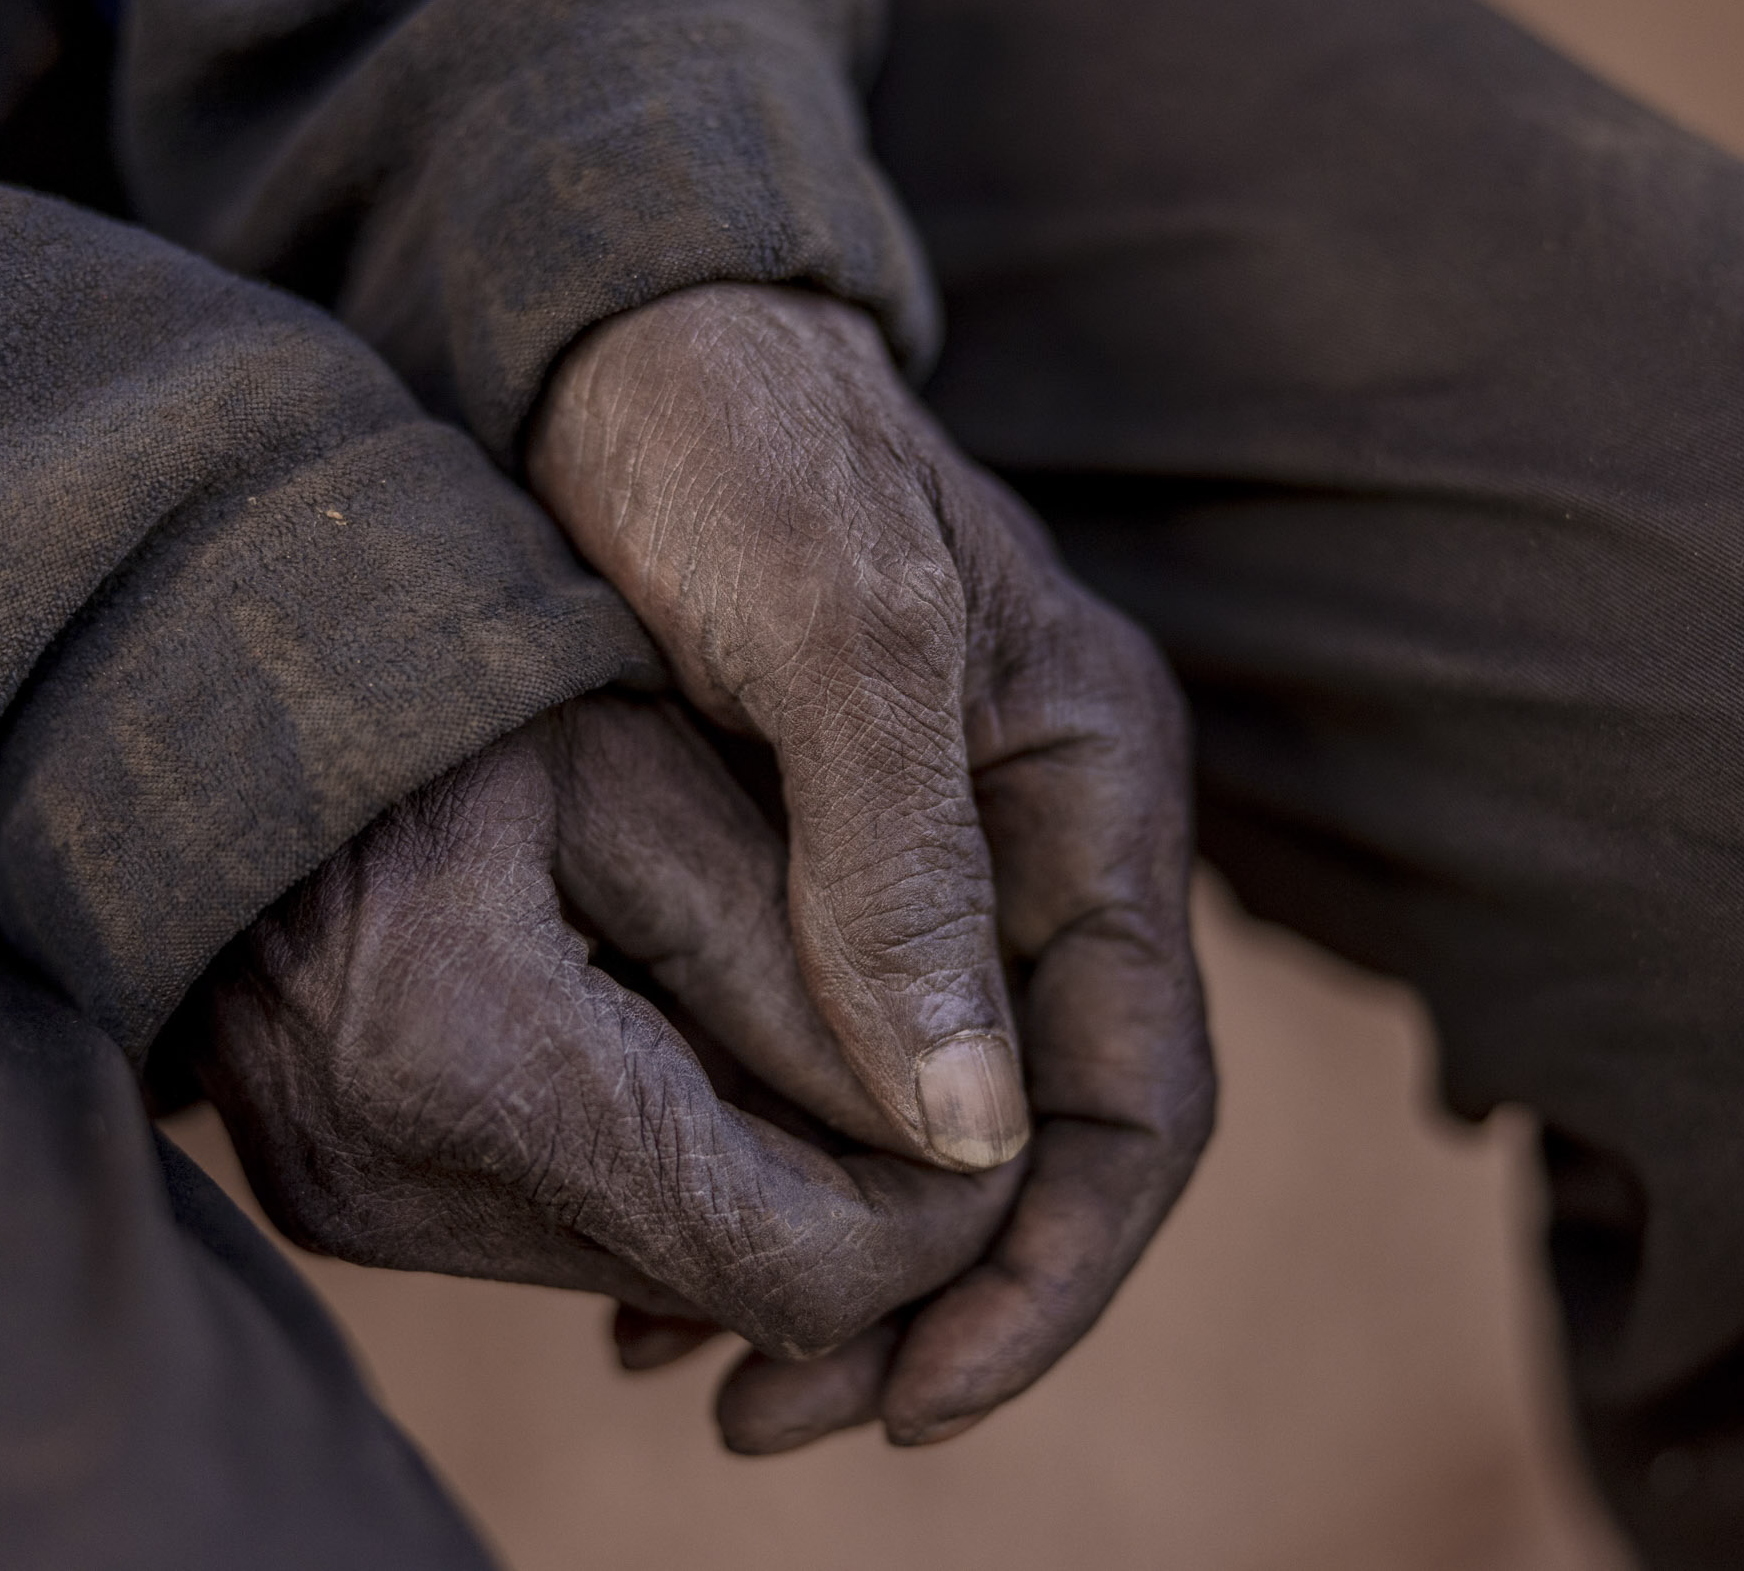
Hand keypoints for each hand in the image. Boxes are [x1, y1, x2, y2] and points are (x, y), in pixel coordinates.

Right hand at [190, 693, 1017, 1359]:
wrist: (191, 679)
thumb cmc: (439, 684)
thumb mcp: (646, 778)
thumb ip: (809, 965)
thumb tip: (966, 1134)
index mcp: (470, 1058)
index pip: (786, 1261)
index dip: (925, 1217)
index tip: (978, 1119)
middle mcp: (390, 1182)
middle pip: (726, 1282)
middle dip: (852, 1187)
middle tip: (904, 1048)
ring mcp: (352, 1209)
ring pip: (658, 1265)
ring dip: (757, 1166)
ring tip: (771, 1003)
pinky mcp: (342, 1205)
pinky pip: (570, 1229)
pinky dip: (661, 1153)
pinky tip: (664, 1025)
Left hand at [528, 284, 1215, 1447]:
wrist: (606, 328)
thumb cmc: (736, 445)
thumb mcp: (836, 635)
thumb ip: (903, 873)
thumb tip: (965, 1139)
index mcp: (1093, 791)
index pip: (1136, 1098)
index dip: (1045, 1273)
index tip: (912, 1398)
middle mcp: (1028, 846)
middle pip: (1026, 1142)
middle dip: (925, 1303)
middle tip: (770, 1414)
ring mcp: (916, 858)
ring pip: (914, 1126)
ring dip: (827, 1260)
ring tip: (693, 1365)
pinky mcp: (801, 861)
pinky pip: (812, 1063)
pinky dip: (748, 1168)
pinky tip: (646, 1243)